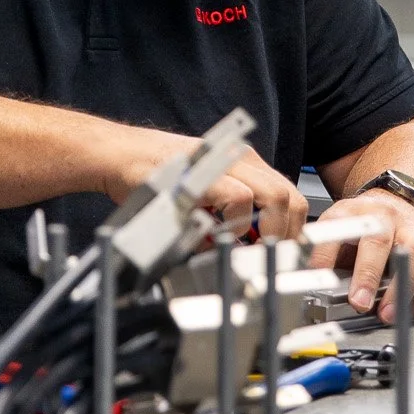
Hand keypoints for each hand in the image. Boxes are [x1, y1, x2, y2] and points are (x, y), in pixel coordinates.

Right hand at [103, 129, 309, 239]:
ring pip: (275, 196)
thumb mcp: (204, 191)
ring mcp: (225, 162)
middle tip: (271, 258)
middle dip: (288, 235)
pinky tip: (219, 234)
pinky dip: (236, 223)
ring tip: (249, 248)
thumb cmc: (156, 175)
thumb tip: (250, 249)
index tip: (286, 254)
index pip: (289, 195)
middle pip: (291, 197)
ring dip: (268, 230)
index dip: (294, 229)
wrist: (118, 154)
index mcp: (244, 163)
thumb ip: (230, 213)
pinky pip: (240, 200)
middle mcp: (240, 158)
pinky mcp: (206, 173)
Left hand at [307, 189, 413, 322]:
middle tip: (359, 302)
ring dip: (402, 285)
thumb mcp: (336, 230)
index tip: (316, 277)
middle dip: (368, 274)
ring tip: (387, 314)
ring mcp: (412, 230)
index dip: (324, 254)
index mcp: (352, 212)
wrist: (397, 202)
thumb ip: (325, 255)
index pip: (334, 229)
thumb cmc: (364, 225)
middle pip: (378, 239)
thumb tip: (306, 285)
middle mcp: (384, 217)